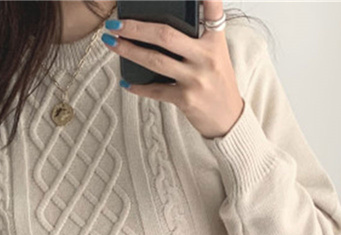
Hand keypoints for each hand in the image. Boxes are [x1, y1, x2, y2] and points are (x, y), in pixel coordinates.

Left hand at [101, 0, 243, 138]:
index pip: (213, 11)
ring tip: (112, 44)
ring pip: (155, 61)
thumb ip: (197, 39)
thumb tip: (159, 29)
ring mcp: (196, 79)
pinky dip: (138, 86)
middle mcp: (206, 57)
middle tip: (116, 24)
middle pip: (166, 36)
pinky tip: (126, 81)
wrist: (228, 118)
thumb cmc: (217, 82)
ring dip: (129, 51)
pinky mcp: (186, 99)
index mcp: (216, 41)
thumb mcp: (216, 55)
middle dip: (137, 28)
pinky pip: (156, 90)